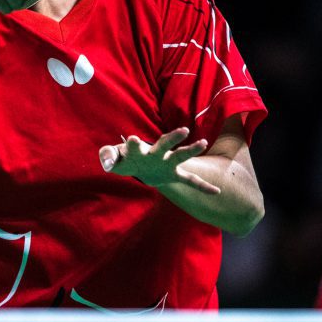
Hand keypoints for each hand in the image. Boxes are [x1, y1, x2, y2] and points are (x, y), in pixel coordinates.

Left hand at [98, 127, 219, 193]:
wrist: (139, 168)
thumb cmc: (125, 159)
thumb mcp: (114, 159)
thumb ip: (108, 156)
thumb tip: (106, 162)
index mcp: (139, 150)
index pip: (135, 145)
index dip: (133, 143)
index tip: (132, 139)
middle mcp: (155, 154)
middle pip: (164, 144)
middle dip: (172, 138)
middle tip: (183, 130)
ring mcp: (167, 164)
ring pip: (180, 156)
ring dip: (191, 150)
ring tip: (203, 142)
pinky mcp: (174, 175)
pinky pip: (190, 180)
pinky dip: (202, 186)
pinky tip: (215, 191)